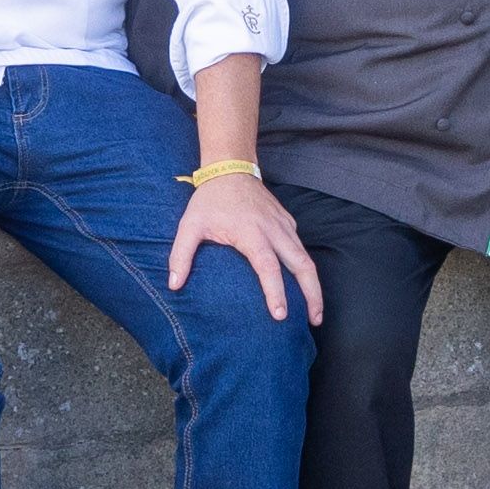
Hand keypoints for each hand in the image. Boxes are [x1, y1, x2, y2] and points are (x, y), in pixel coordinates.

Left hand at [169, 172, 322, 322]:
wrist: (230, 168)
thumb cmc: (210, 200)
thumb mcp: (190, 225)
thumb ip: (180, 255)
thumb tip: (174, 286)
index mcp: (251, 233)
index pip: (268, 267)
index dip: (275, 292)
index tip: (280, 315)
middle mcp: (274, 230)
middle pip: (302, 265)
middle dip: (312, 294)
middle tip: (315, 319)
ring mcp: (284, 226)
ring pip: (306, 258)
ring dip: (314, 285)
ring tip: (315, 312)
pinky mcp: (288, 223)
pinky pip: (301, 248)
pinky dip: (306, 269)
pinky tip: (305, 286)